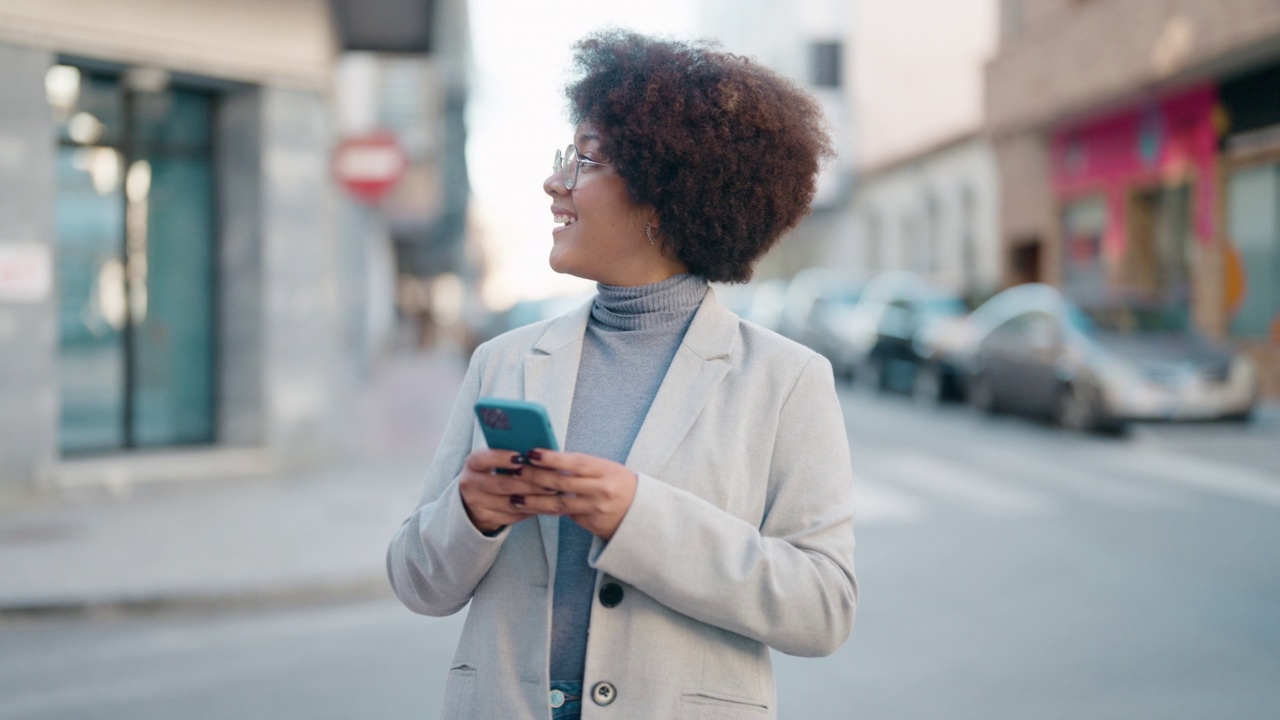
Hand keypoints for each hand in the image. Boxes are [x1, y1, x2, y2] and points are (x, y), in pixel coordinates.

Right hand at [457, 449, 558, 533]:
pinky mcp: (485, 518)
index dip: (502, 458)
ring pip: (510, 503)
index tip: (521, 457)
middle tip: (551, 480)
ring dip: (534, 498)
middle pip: (502, 484)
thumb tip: (537, 451)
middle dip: (529, 482)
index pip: (484, 458)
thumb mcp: (497, 459)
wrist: (478, 495)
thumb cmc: (495, 470)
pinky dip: (531, 511)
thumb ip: (513, 455)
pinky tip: (545, 505)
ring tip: (552, 493)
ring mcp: (476, 502)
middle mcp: (470, 482)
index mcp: (473, 462)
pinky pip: (512, 516)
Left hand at [516, 450, 637, 539]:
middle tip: (516, 471)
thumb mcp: (606, 468)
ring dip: (534, 500)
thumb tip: (547, 459)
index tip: (532, 453)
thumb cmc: (619, 484)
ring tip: (515, 496)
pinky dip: (545, 510)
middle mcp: (601, 490)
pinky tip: (530, 506)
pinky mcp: (590, 523)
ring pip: (559, 504)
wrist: (641, 513)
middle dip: (536, 477)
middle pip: (563, 483)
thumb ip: (581, 465)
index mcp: (606, 470)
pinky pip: (564, 515)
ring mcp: (595, 509)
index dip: (553, 458)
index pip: (576, 463)